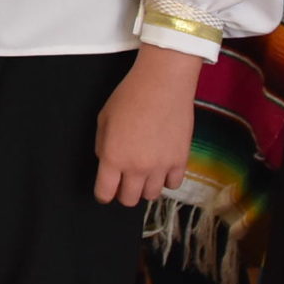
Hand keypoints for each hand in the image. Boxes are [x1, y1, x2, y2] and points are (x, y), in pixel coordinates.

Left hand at [94, 43, 201, 205]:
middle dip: (123, 193)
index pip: (105, 193)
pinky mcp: (181, 161)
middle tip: (124, 181)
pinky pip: (173, 184)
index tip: (105, 191)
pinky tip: (162, 167)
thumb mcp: (103, 119)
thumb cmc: (129, 96)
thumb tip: (107, 162)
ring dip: (145, 187)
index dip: (103, 194)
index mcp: (113, 157)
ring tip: (144, 172)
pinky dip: (167, 180)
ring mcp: (161, 166)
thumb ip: (102, 146)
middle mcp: (136, 167)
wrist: (162, 84)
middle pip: (129, 200)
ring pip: (151, 196)